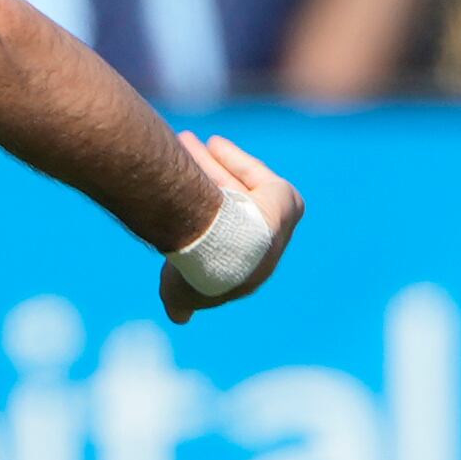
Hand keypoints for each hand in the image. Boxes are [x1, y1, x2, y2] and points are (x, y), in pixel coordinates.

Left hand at [160, 132, 301, 322]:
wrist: (225, 253)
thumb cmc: (199, 274)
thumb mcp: (179, 292)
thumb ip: (178, 301)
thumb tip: (179, 317)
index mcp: (242, 276)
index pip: (220, 248)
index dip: (197, 230)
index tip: (176, 213)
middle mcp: (261, 251)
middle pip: (225, 211)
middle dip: (201, 187)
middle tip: (177, 164)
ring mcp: (274, 225)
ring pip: (238, 190)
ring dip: (212, 166)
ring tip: (185, 142)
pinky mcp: (285, 200)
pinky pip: (256, 176)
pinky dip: (234, 160)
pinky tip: (212, 144)